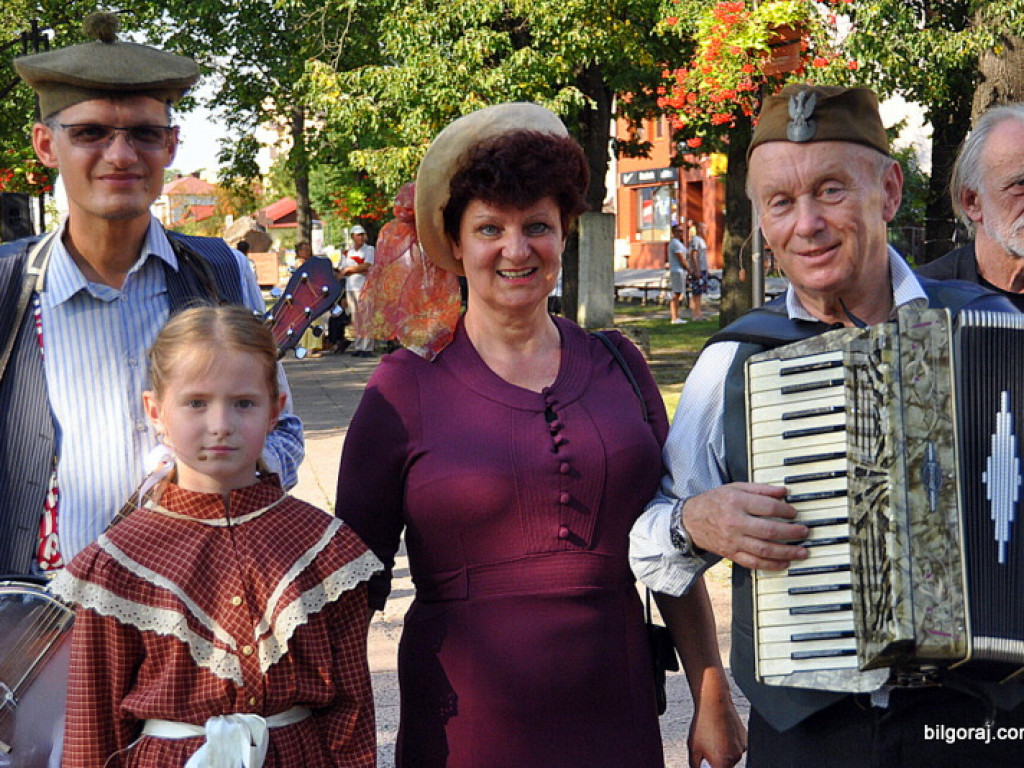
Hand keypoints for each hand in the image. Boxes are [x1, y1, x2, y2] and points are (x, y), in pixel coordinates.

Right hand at [682, 483, 807, 570]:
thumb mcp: (734, 488)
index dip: (786, 511)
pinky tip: (784, 563)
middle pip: (769, 531)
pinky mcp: (732, 554)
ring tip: (802, 551)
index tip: (794, 513)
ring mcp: (733, 541)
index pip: (768, 507)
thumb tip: (783, 492)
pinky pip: (754, 563)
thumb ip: (760, 489)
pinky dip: (771, 565)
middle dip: (791, 533)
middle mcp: (735, 523)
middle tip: (804, 532)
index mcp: (736, 502)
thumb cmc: (714, 502)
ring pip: (764, 550)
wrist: (690, 521)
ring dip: (787, 552)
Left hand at [687, 670, 746, 767]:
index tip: (705, 763)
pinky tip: (720, 733)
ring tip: (712, 737)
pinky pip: (736, 746)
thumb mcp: (693, 748)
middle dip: (715, 761)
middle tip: (706, 749)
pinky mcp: (745, 738)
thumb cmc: (703, 723)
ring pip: (731, 756)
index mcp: (723, 763)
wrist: (714, 703)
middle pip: (725, 766)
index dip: (709, 767)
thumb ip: (695, 765)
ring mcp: (742, 747)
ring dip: (723, 752)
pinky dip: (729, 743)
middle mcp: (736, 757)